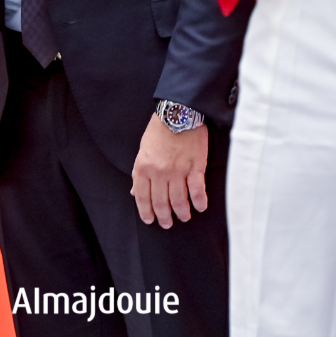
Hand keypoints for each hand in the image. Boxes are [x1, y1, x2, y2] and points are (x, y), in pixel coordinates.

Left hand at [130, 113, 207, 228]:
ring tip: (184, 217)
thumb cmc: (159, 130)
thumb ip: (139, 173)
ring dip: (181, 212)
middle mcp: (159, 172)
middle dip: (164, 217)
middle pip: (161, 203)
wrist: (178, 113)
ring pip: (179, 201)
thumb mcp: (143, 150)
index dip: (146, 212)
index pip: (142, 197)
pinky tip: (200, 207)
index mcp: (143, 168)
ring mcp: (178, 171)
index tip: (150, 220)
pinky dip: (199, 202)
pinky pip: (197, 191)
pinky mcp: (195, 167)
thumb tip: (135, 192)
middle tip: (167, 223)